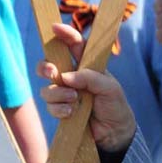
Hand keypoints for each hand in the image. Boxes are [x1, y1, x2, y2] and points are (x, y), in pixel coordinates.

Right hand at [38, 21, 137, 153]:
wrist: (115, 134)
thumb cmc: (115, 106)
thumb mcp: (110, 89)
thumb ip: (91, 78)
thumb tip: (66, 77)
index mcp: (86, 66)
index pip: (74, 45)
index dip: (65, 34)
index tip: (55, 28)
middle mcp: (72, 77)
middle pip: (49, 65)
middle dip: (46, 67)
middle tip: (53, 73)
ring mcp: (65, 94)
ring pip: (47, 88)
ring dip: (58, 94)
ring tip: (74, 100)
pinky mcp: (61, 110)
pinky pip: (50, 106)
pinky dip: (59, 109)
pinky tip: (71, 113)